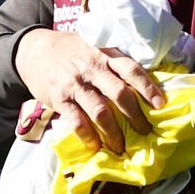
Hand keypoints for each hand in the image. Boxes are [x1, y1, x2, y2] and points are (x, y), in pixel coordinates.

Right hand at [14, 28, 166, 154]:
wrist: (33, 49)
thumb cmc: (69, 50)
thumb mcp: (93, 46)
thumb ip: (113, 61)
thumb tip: (141, 82)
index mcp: (104, 54)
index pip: (131, 69)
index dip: (148, 87)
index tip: (161, 104)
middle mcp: (91, 67)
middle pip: (119, 93)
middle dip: (135, 116)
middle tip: (145, 131)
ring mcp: (75, 84)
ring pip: (100, 111)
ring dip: (114, 132)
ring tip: (121, 147)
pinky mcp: (59, 98)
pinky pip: (76, 121)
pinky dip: (88, 136)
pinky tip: (96, 146)